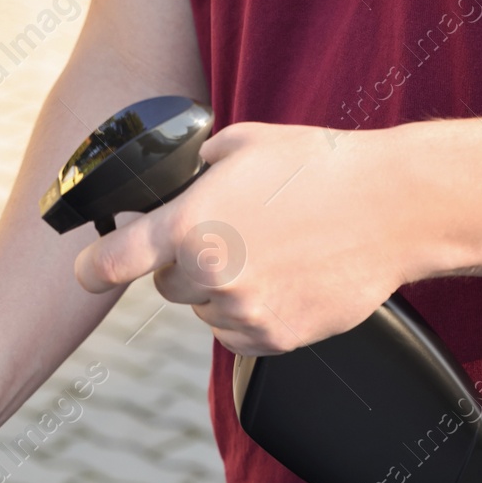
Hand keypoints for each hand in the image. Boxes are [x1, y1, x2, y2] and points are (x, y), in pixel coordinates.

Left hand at [73, 121, 453, 354]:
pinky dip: (251, 314)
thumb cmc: (320, 168)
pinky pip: (238, 334)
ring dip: (222, 289)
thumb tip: (168, 189)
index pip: (112, 263)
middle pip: (167, 287)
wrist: (393, 207)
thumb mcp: (243, 143)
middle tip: (231, 235)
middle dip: (185, 265)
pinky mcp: (274, 339)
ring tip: (271, 251)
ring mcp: (243, 312)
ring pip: (206, 311)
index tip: (88, 272)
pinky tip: (285, 277)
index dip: (93, 268)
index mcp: (189, 226)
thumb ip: (193, 170)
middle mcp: (210, 275)